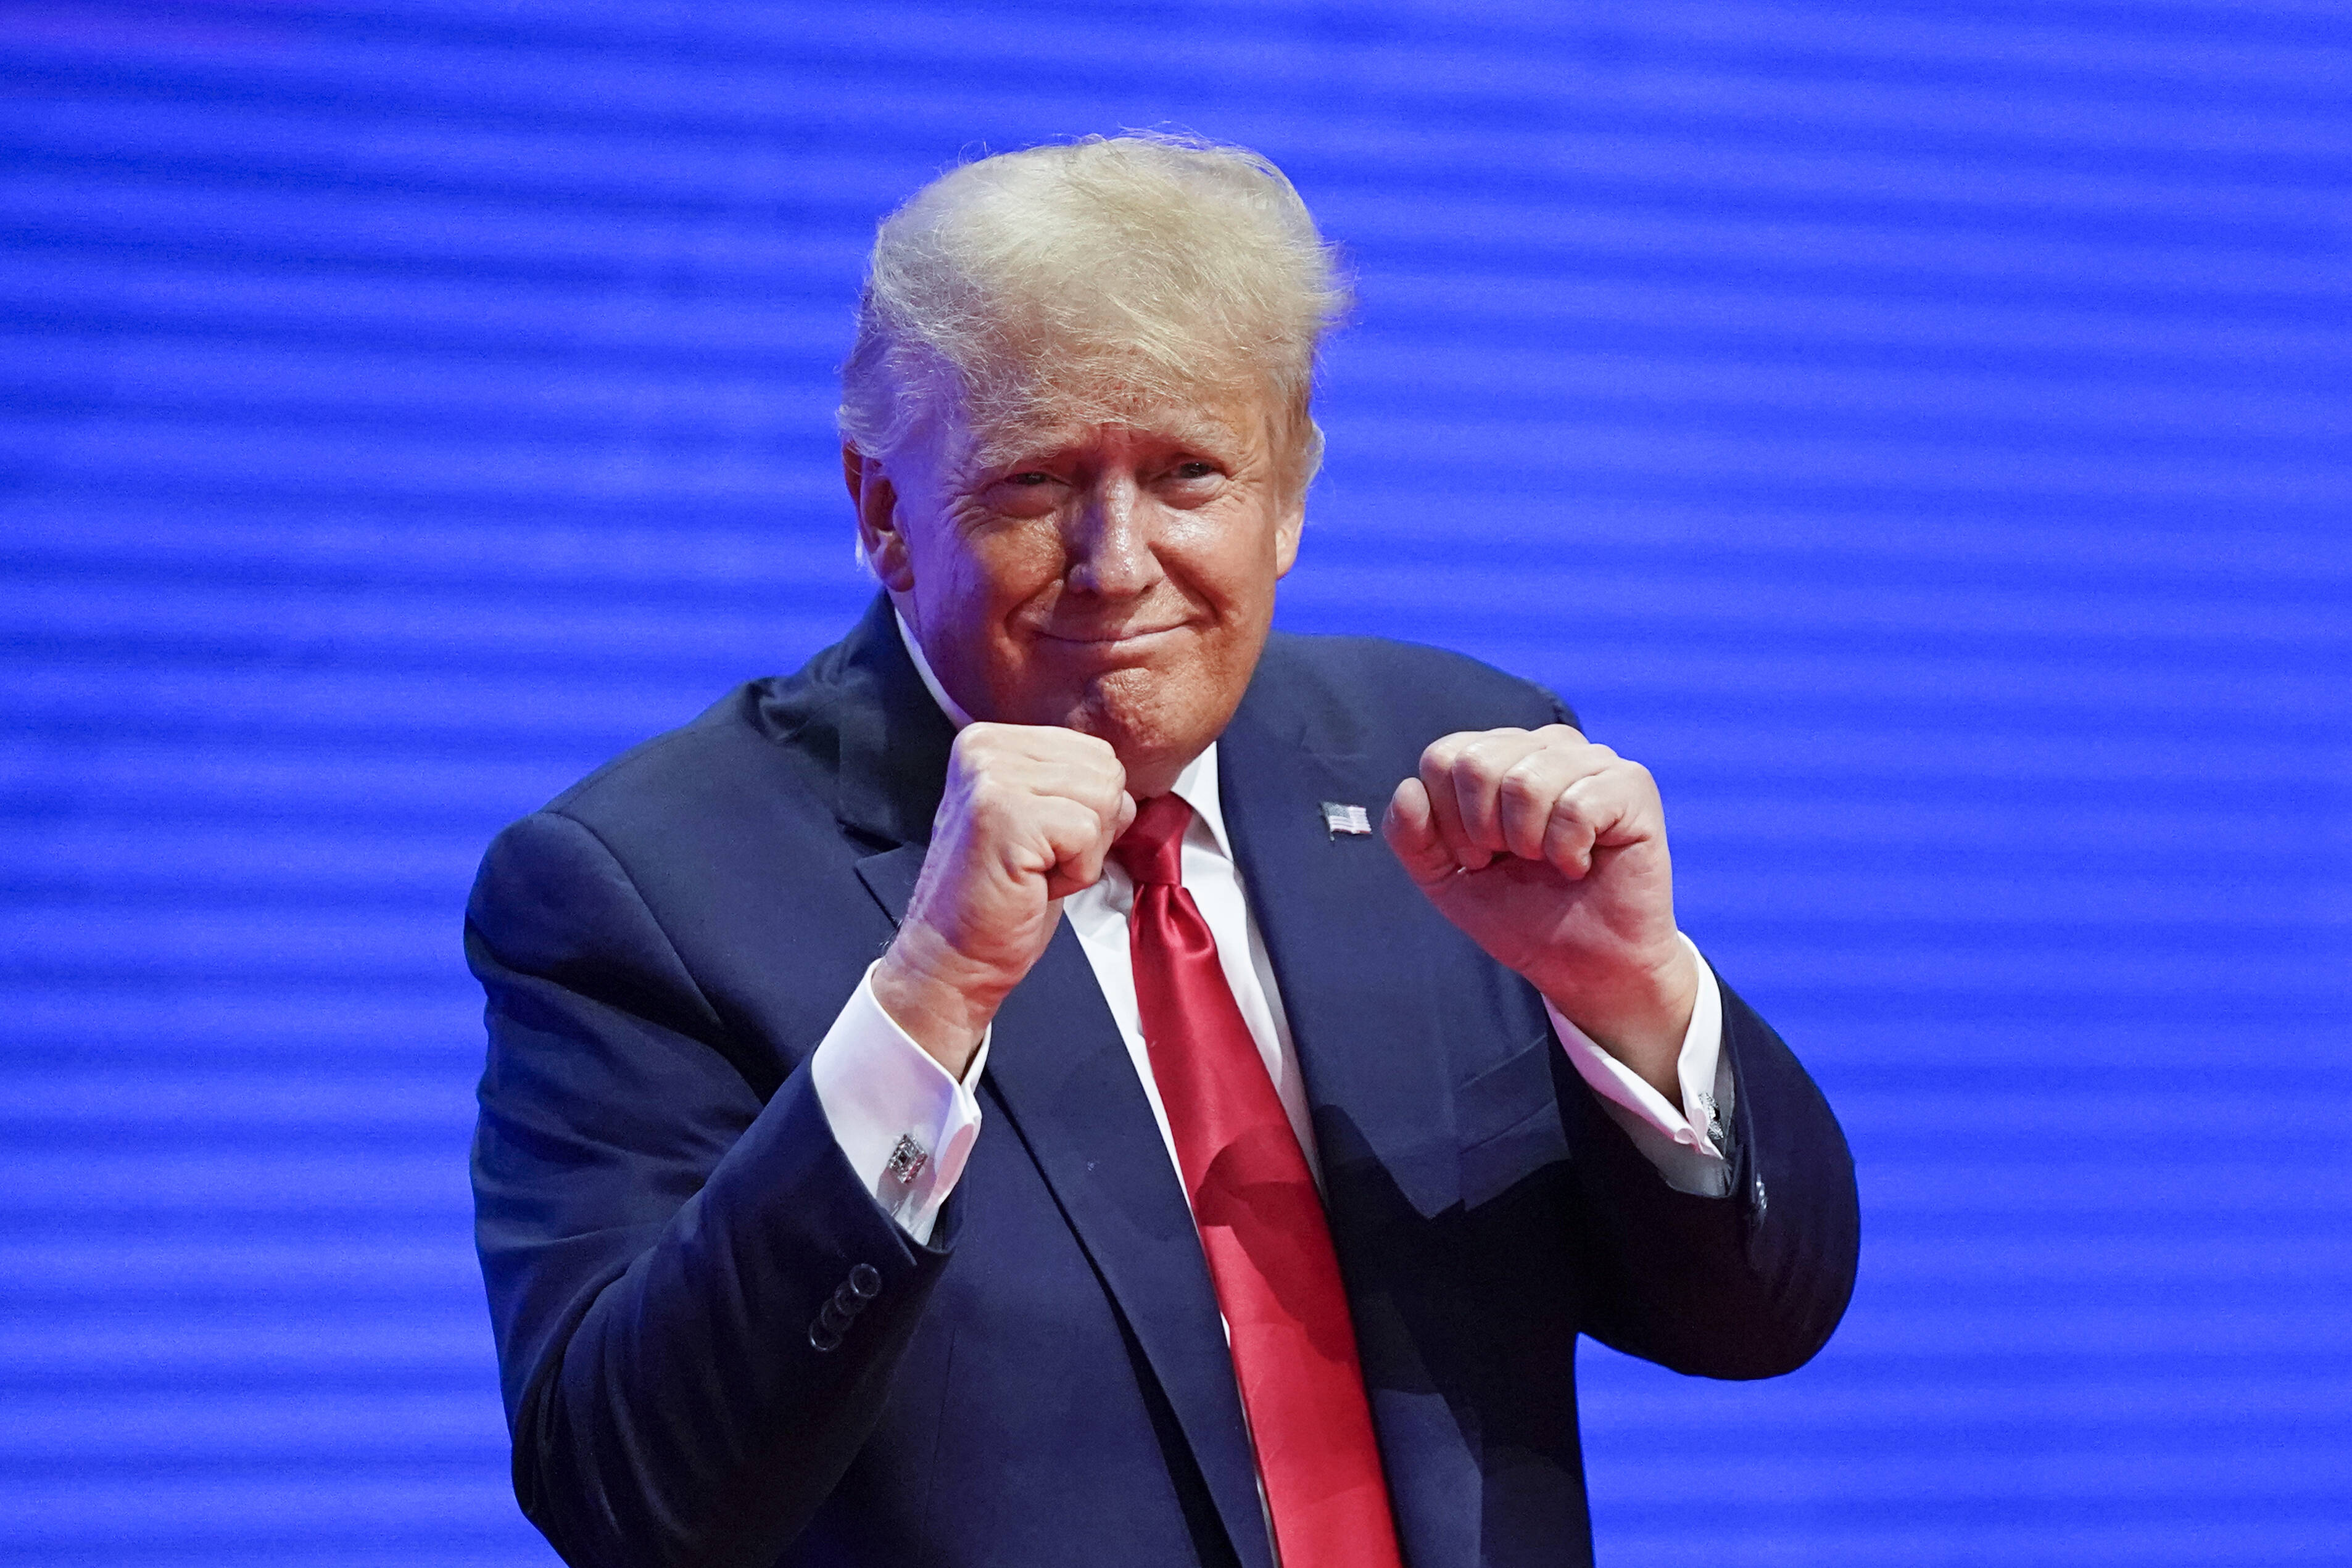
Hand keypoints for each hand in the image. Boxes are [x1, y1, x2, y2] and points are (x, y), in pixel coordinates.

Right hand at [874, 724, 1136, 1075]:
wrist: (954, 959)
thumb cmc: (1002, 900)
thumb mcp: (1041, 819)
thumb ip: (1073, 785)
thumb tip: (1123, 781)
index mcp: (991, 741)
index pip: (1095, 752)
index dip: (1090, 812)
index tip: (1041, 843)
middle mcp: (984, 749)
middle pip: (1105, 771)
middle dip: (1092, 830)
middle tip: (1039, 862)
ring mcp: (990, 777)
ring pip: (1102, 799)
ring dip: (1084, 852)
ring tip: (1034, 871)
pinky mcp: (1003, 814)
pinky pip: (1089, 833)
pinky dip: (1076, 872)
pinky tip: (1033, 884)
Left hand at [1383, 725, 1697, 1102]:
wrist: (1583, 965)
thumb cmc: (1519, 913)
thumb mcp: (1444, 878)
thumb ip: (1411, 836)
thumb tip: (1410, 789)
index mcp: (1499, 754)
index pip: (1443, 757)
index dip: (1447, 822)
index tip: (1477, 858)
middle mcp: (1544, 746)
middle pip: (1476, 763)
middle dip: (1481, 832)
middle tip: (1512, 861)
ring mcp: (1591, 760)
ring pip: (1524, 782)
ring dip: (1526, 843)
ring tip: (1547, 863)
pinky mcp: (1632, 785)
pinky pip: (1576, 807)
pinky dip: (1567, 852)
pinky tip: (1579, 866)